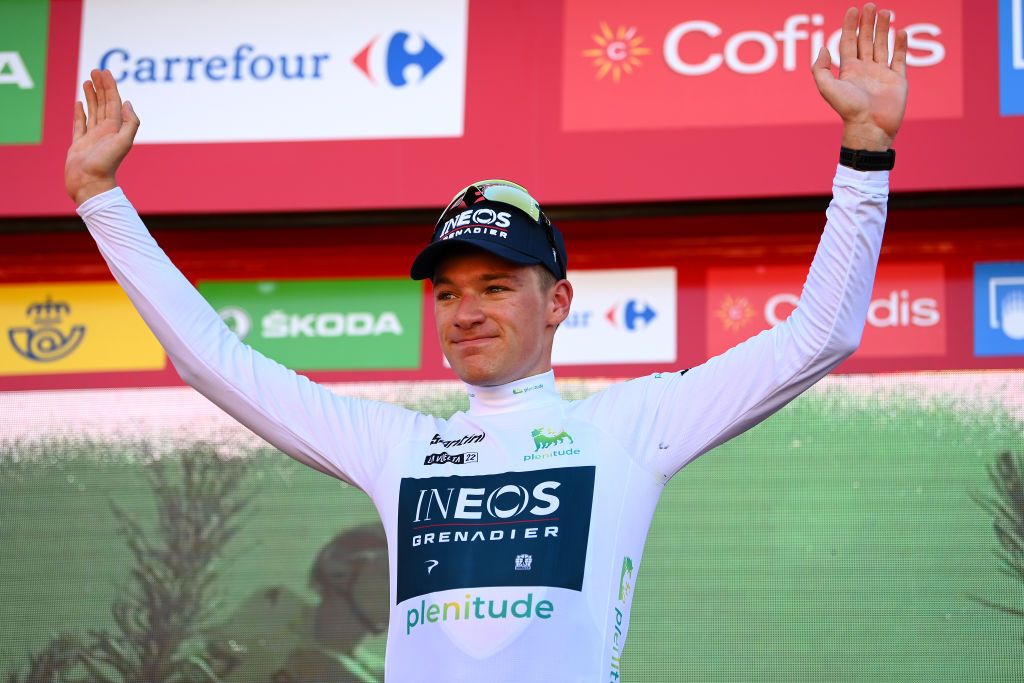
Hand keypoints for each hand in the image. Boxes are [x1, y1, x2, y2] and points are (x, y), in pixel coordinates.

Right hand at [65, 69, 140, 204]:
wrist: (90, 184)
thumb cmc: (106, 164)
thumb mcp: (124, 142)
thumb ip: (129, 122)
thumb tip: (127, 103)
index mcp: (115, 129)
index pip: (113, 103)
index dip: (110, 87)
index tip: (105, 72)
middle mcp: (105, 132)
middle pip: (103, 104)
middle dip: (100, 87)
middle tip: (95, 70)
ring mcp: (92, 137)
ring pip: (92, 111)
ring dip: (91, 96)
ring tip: (87, 81)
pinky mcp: (79, 143)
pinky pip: (80, 124)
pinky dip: (80, 113)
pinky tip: (79, 102)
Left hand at [812, 4, 907, 150]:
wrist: (870, 127)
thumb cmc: (848, 109)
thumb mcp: (827, 88)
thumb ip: (820, 68)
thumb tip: (823, 48)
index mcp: (848, 71)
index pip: (848, 42)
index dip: (849, 26)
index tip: (852, 9)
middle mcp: (865, 70)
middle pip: (865, 40)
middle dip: (867, 23)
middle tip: (870, 6)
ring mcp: (882, 74)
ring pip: (882, 46)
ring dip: (883, 29)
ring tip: (886, 12)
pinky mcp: (897, 80)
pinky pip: (899, 59)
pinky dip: (900, 45)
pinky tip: (900, 32)